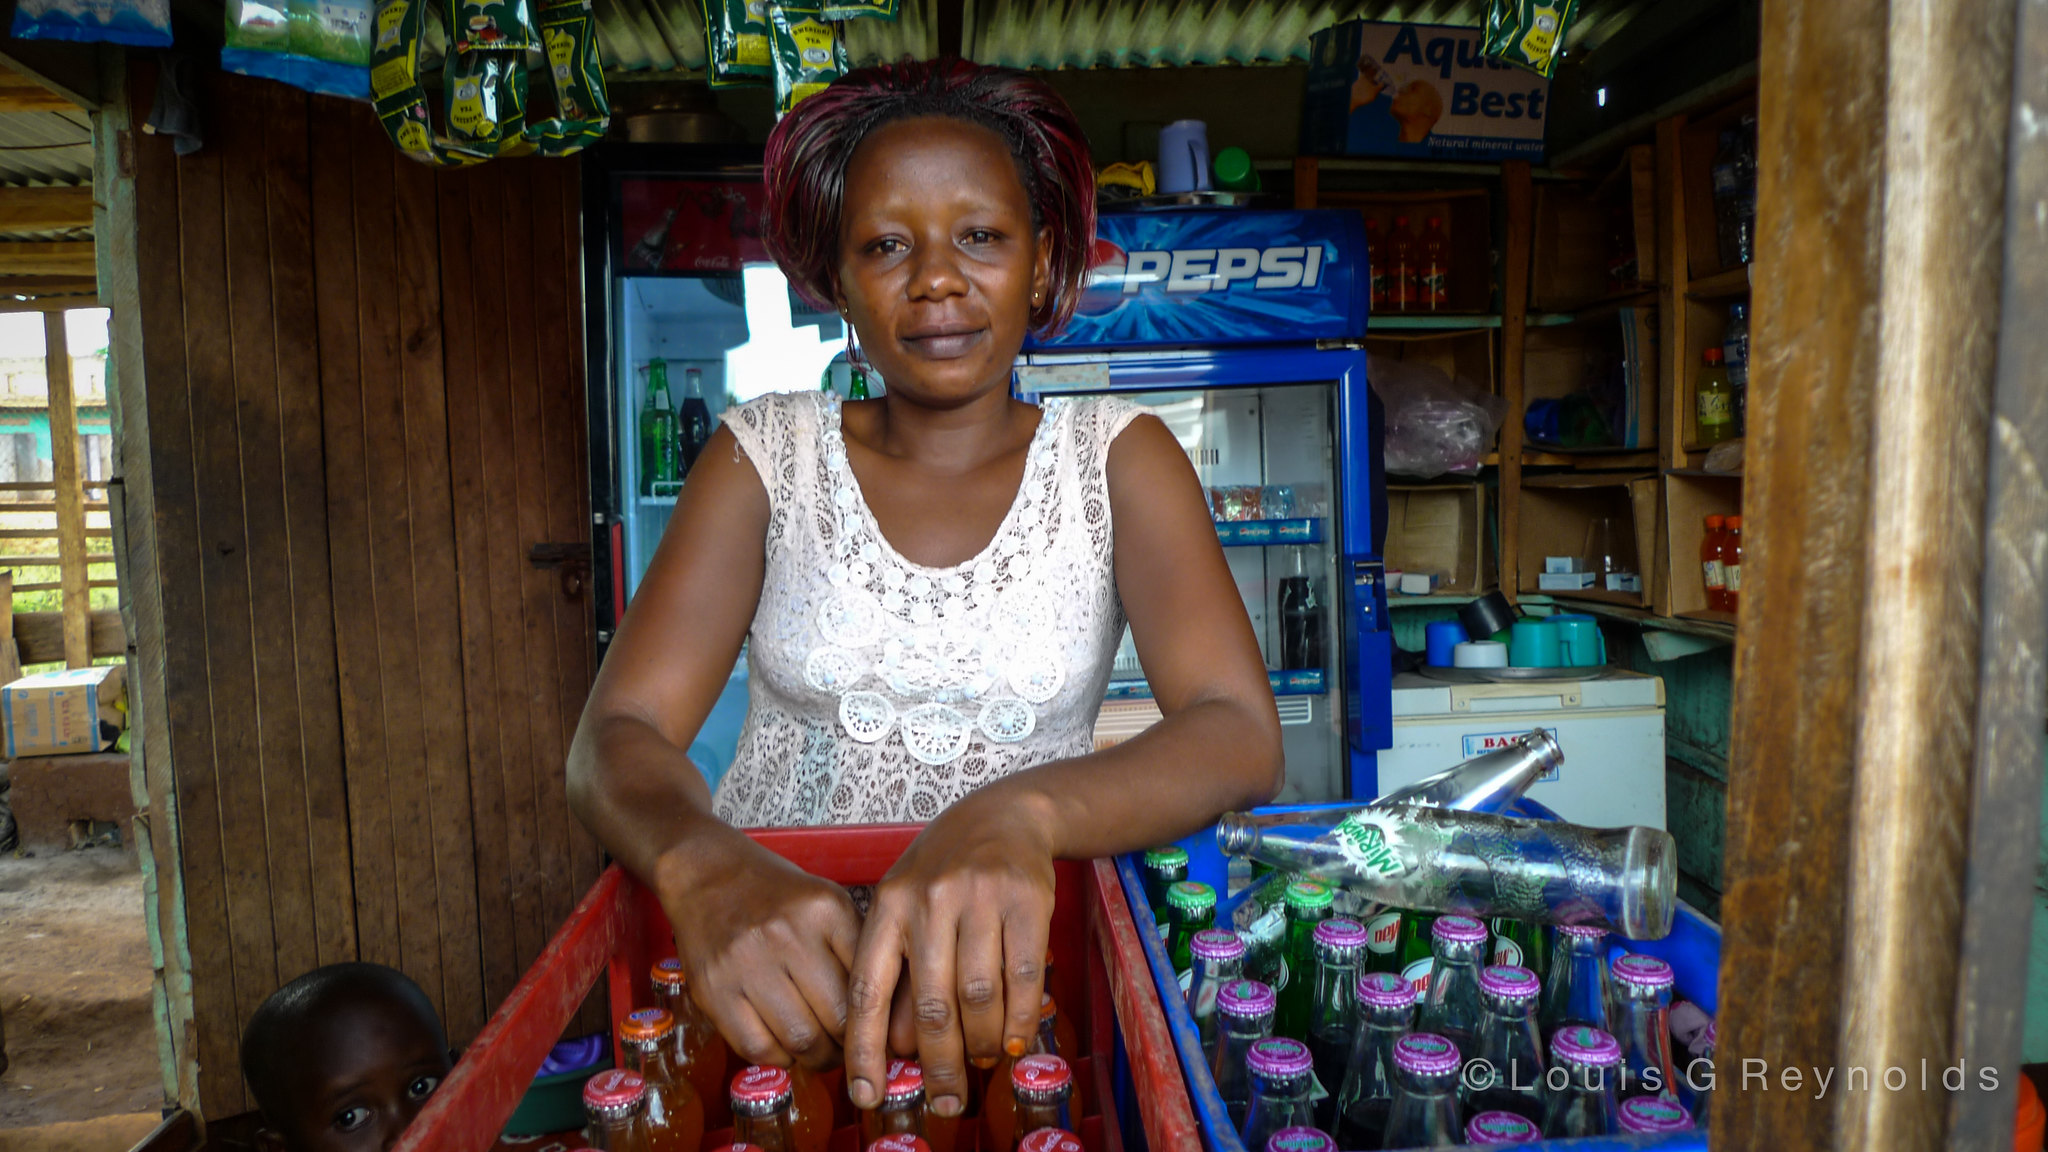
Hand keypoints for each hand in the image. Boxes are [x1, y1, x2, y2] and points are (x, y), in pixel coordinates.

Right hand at [655, 828, 863, 1069]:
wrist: (707, 875)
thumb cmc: (775, 895)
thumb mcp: (826, 901)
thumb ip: (855, 948)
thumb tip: (888, 1010)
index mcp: (825, 909)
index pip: (868, 983)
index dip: (878, 1019)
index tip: (879, 1032)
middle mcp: (787, 933)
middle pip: (838, 1019)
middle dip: (849, 1046)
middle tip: (849, 1049)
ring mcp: (746, 962)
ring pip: (800, 1039)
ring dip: (817, 1059)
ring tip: (820, 1052)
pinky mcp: (713, 989)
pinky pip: (757, 1047)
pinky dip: (779, 1058)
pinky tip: (784, 1047)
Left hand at [842, 784, 1058, 1117]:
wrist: (1004, 815)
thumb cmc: (944, 872)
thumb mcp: (904, 905)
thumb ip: (898, 968)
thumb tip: (897, 1048)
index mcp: (888, 907)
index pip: (868, 990)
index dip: (865, 1050)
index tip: (866, 1095)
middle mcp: (929, 902)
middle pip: (932, 1006)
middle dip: (939, 1066)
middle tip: (947, 1101)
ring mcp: (980, 899)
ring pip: (980, 997)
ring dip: (983, 1044)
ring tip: (984, 1061)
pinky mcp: (1027, 901)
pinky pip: (1024, 979)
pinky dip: (1020, 1020)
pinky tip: (1015, 1039)